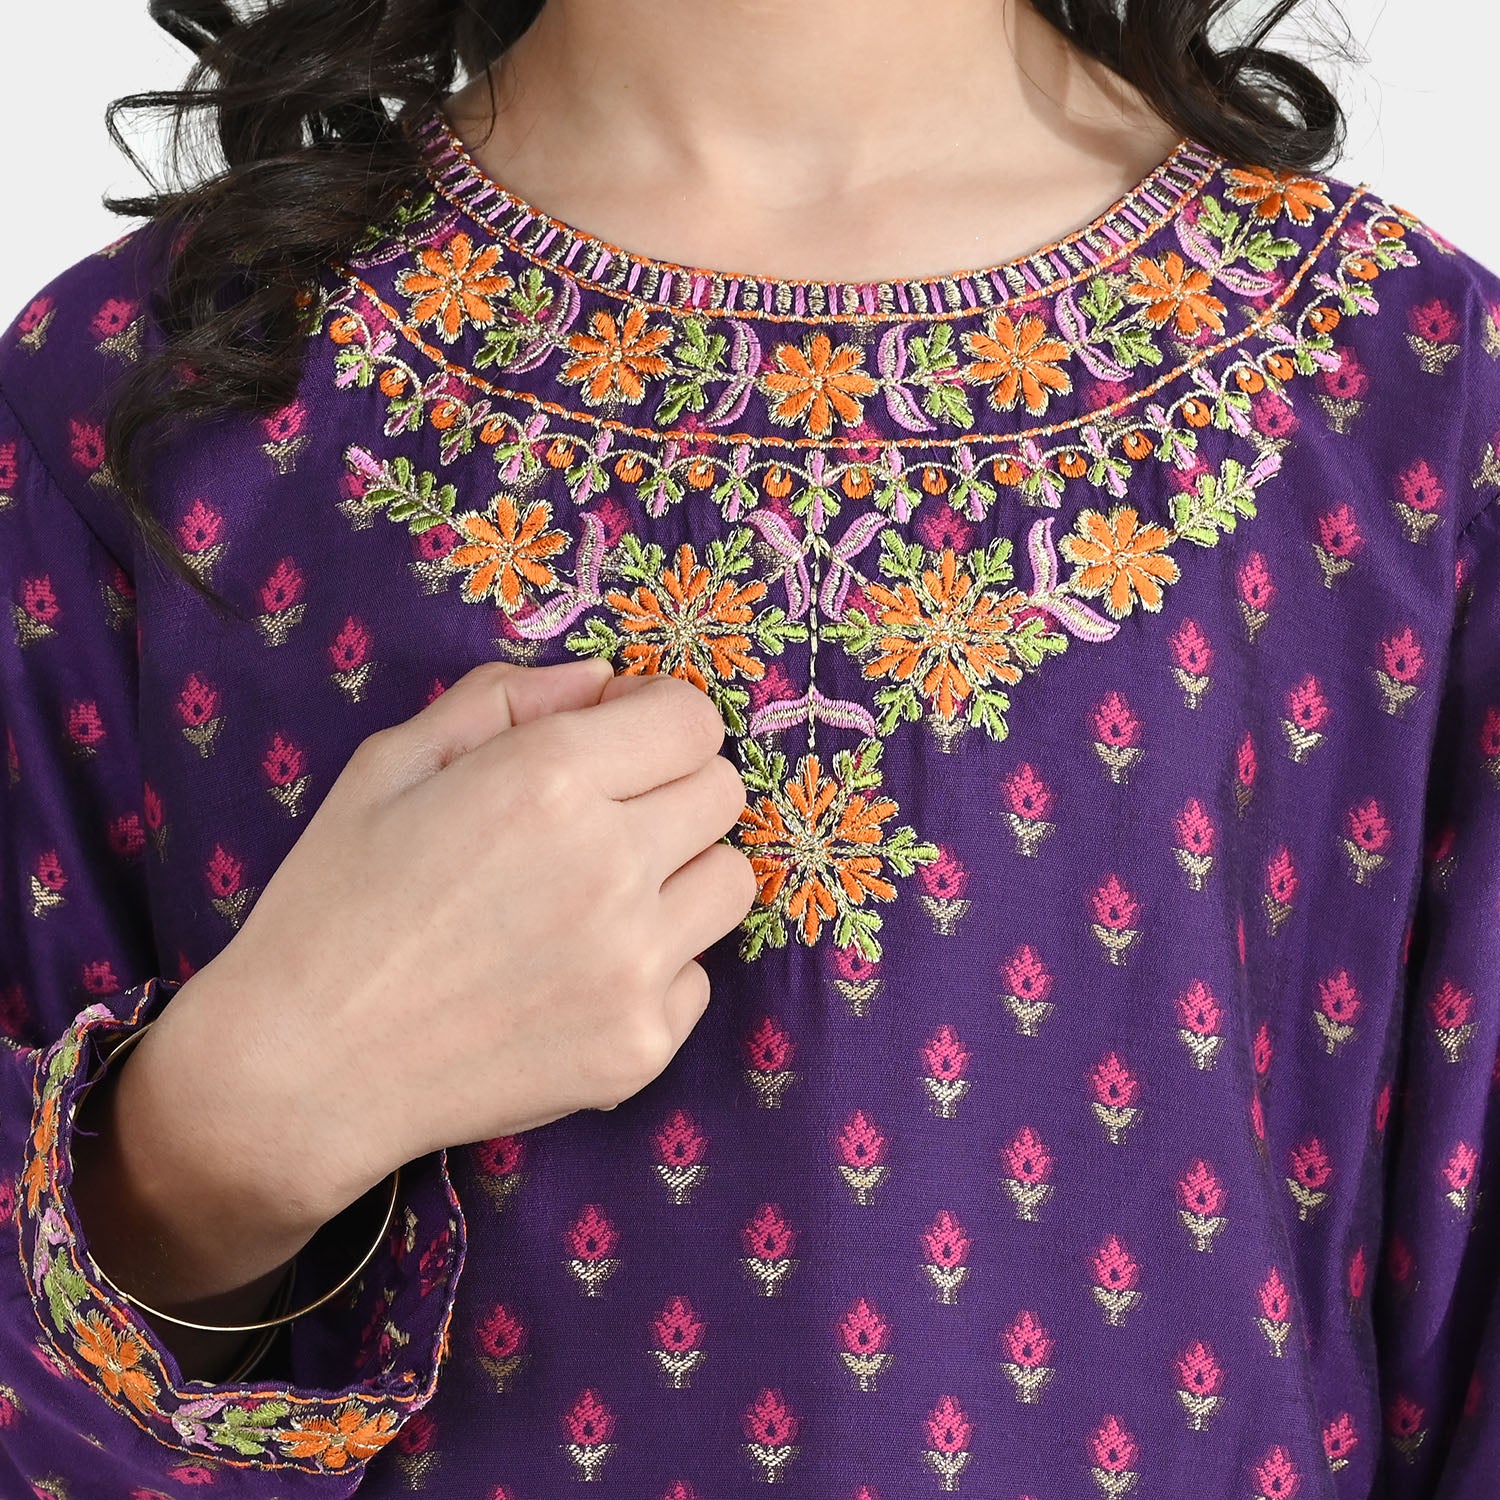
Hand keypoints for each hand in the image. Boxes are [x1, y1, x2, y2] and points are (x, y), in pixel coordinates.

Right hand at [147, 658, 756, 1222]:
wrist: (301, 1071)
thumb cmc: (331, 902)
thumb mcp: (391, 765)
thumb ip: (503, 700)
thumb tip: (606, 680)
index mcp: (550, 779)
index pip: (693, 719)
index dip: (658, 721)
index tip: (618, 742)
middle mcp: (612, 866)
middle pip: (723, 793)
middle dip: (672, 789)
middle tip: (602, 822)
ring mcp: (635, 965)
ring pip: (730, 883)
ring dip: (681, 876)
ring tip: (597, 900)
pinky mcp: (642, 1047)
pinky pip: (696, 976)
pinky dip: (653, 970)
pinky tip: (574, 980)